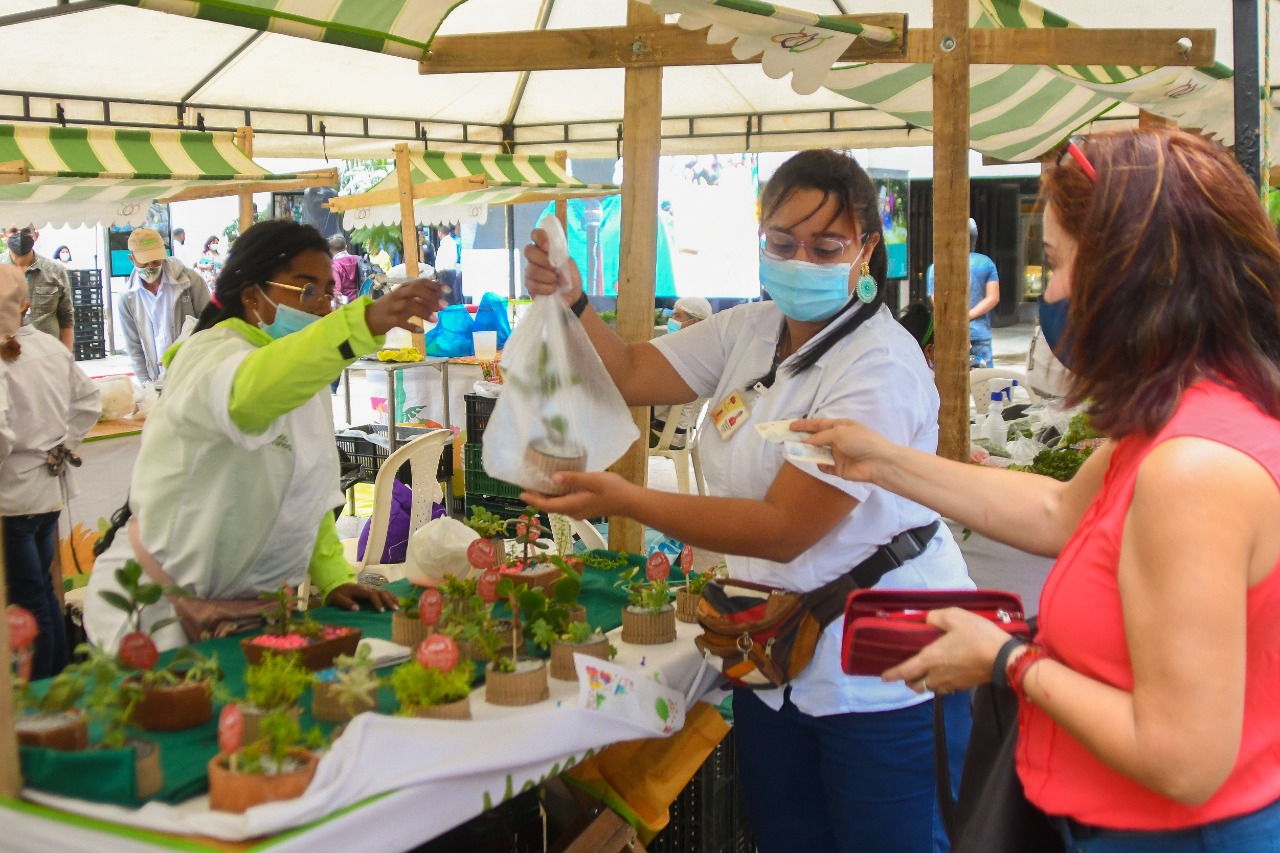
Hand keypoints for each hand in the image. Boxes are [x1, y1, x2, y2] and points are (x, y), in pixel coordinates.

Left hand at [324, 583, 399, 612]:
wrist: (336, 586)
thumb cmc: (337, 595)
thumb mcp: (337, 599)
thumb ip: (345, 603)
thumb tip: (357, 609)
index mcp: (359, 589)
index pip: (371, 594)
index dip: (377, 602)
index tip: (381, 611)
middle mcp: (367, 587)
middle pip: (380, 592)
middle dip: (388, 600)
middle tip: (394, 609)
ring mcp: (370, 588)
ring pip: (383, 591)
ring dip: (391, 598)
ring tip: (398, 606)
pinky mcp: (371, 591)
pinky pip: (383, 592)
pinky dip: (390, 596)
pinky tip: (396, 601)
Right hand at [363, 278, 449, 335]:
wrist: (367, 318)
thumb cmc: (390, 309)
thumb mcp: (404, 301)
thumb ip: (419, 300)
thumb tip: (439, 301)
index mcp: (403, 289)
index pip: (420, 282)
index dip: (434, 285)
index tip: (448, 290)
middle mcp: (398, 295)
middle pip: (415, 290)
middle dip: (431, 297)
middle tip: (444, 306)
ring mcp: (393, 307)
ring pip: (410, 305)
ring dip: (424, 312)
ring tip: (436, 320)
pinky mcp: (389, 319)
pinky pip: (401, 322)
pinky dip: (411, 326)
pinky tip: (421, 331)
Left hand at [520, 471, 635, 518]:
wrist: (630, 502)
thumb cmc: (613, 490)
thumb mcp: (593, 480)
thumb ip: (573, 479)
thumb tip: (554, 478)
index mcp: (573, 506)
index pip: (548, 505)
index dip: (533, 500)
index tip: (521, 493)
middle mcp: (573, 512)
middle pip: (550, 507)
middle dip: (537, 498)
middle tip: (527, 485)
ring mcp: (579, 512)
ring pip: (558, 506)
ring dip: (547, 497)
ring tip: (538, 484)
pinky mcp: (584, 508)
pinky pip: (565, 504)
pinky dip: (557, 496)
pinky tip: (557, 486)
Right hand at [522, 228, 583, 307]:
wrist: (572, 295)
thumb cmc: (571, 276)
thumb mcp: (570, 265)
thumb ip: (560, 258)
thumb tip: (552, 261)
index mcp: (545, 248)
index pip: (535, 234)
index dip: (540, 238)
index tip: (548, 247)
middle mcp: (535, 258)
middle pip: (528, 251)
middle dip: (543, 260)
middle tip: (554, 268)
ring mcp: (530, 271)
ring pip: (530, 270)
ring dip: (546, 277)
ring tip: (557, 282)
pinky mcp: (529, 285)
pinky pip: (532, 285)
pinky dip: (545, 288)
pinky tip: (553, 289)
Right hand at [790, 418, 891, 483]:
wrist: (878, 462)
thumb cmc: (861, 441)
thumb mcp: (839, 432)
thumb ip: (820, 436)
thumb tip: (805, 441)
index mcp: (840, 426)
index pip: (818, 424)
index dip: (804, 425)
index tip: (789, 426)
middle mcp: (838, 439)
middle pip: (816, 438)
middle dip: (803, 439)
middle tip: (787, 439)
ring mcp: (838, 454)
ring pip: (818, 453)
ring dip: (808, 452)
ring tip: (797, 451)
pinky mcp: (839, 469)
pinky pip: (825, 466)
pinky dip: (820, 465)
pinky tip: (819, 463)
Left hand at [881, 608, 1013, 693]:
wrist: (1004, 658)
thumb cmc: (977, 635)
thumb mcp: (954, 616)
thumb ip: (935, 617)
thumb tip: (926, 620)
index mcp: (930, 658)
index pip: (905, 670)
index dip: (892, 674)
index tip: (884, 676)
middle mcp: (936, 675)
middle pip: (915, 685)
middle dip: (908, 680)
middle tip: (907, 671)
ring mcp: (951, 684)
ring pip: (930, 689)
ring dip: (924, 683)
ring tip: (925, 673)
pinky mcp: (963, 687)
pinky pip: (945, 689)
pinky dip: (939, 684)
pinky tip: (945, 674)